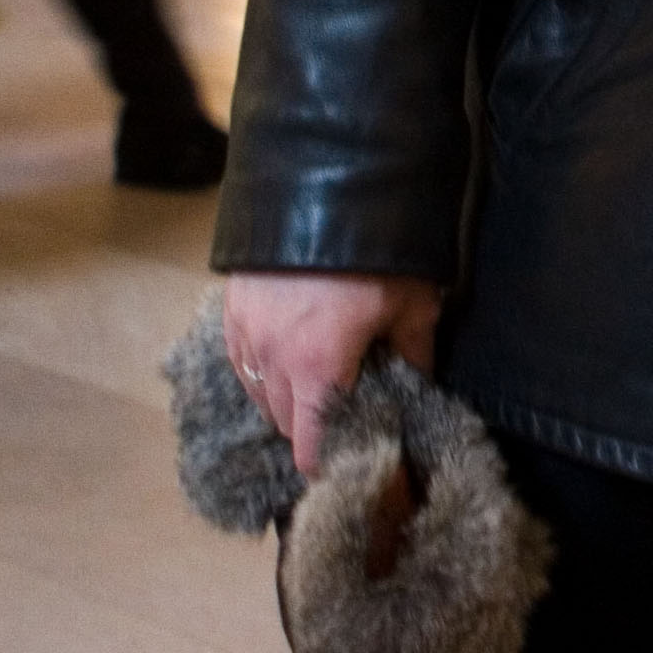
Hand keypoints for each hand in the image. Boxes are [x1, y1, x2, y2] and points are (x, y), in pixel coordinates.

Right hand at [224, 271, 440, 473]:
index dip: (329, 463)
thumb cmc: (378, 250)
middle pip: (286, 425)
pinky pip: (243, 364)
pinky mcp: (231, 313)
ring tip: (319, 387)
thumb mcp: (413, 303)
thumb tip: (421, 386)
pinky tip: (289, 361)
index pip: (312, 445)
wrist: (323, 185)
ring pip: (261, 397)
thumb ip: (415, 354)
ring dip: (287, 402)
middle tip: (343, 419)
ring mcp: (246, 337)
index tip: (347, 467)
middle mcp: (274, 362)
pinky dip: (264, 374)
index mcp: (319, 369)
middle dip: (313, 431)